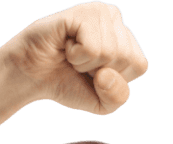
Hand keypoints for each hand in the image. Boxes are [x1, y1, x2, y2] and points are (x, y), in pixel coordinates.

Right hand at [2, 1, 148, 115]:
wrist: (32, 74)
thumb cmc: (67, 82)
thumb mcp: (101, 102)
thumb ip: (117, 97)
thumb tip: (106, 73)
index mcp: (125, 36)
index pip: (140, 65)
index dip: (114, 80)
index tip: (93, 74)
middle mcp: (116, 18)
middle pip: (126, 59)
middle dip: (99, 72)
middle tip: (80, 64)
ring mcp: (100, 11)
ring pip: (110, 53)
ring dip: (85, 64)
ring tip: (72, 54)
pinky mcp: (83, 11)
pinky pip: (92, 48)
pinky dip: (77, 56)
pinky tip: (66, 46)